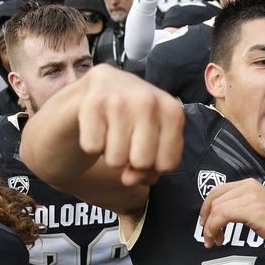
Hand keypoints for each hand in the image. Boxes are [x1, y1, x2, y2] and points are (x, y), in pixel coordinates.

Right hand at [73, 66, 183, 184]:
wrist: (106, 84)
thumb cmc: (137, 118)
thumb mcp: (156, 139)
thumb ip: (152, 169)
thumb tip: (128, 180)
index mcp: (172, 111)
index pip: (166, 165)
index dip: (154, 166)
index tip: (148, 148)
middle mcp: (148, 102)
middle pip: (141, 163)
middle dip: (132, 160)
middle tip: (128, 139)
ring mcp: (120, 101)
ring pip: (115, 160)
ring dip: (111, 154)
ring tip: (113, 132)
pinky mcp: (93, 103)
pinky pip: (92, 148)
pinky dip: (93, 144)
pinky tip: (99, 126)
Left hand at [199, 178, 264, 250]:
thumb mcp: (257, 208)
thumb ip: (240, 205)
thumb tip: (218, 214)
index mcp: (249, 184)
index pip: (218, 190)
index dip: (206, 208)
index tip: (205, 223)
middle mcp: (249, 186)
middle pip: (214, 199)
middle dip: (206, 219)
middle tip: (208, 236)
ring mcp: (251, 197)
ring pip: (217, 208)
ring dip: (210, 228)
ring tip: (214, 241)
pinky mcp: (253, 210)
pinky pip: (223, 216)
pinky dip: (215, 229)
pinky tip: (219, 239)